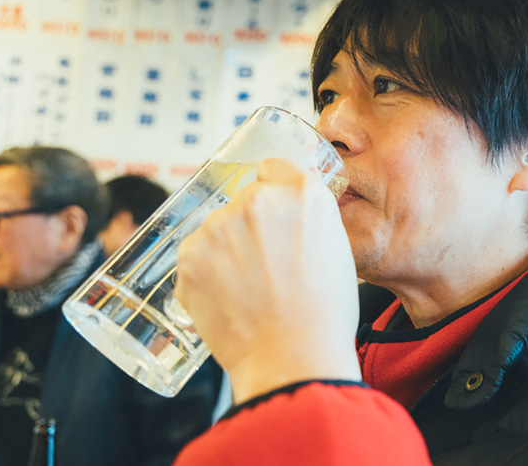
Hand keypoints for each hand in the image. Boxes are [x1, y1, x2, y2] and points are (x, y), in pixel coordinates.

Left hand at [176, 158, 360, 402]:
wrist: (293, 359)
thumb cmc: (323, 314)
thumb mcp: (336, 250)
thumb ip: (309, 218)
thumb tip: (288, 212)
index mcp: (304, 194)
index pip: (274, 168)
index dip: (273, 191)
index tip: (271, 213)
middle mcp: (259, 200)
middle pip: (243, 201)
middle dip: (249, 226)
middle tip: (265, 266)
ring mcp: (220, 226)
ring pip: (217, 229)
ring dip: (226, 250)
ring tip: (249, 290)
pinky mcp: (191, 255)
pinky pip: (197, 256)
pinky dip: (207, 274)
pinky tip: (229, 299)